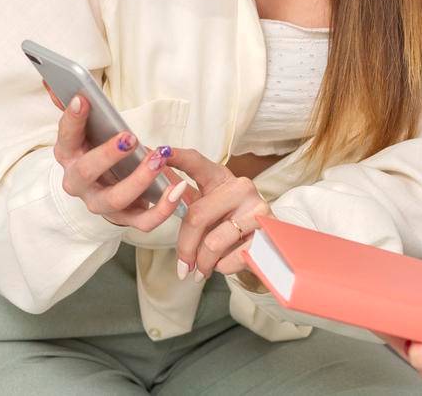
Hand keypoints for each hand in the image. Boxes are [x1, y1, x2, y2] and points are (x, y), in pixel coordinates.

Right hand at [51, 93, 191, 230]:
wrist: (101, 188)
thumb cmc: (95, 149)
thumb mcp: (83, 129)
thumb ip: (71, 106)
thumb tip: (50, 81)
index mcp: (67, 155)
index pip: (65, 137)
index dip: (72, 119)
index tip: (83, 99)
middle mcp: (79, 183)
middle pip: (86, 172)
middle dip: (107, 155)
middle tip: (129, 137)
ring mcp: (101, 204)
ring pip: (115, 199)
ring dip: (138, 180)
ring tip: (158, 158)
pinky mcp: (125, 219)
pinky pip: (143, 221)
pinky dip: (162, 208)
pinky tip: (177, 187)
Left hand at [163, 147, 269, 280]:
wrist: (269, 248)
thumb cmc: (228, 227)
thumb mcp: (208, 211)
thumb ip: (185, 202)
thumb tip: (152, 191)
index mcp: (220, 178)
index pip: (196, 162)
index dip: (178, 157)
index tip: (160, 152)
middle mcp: (240, 187)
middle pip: (196, 216)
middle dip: (185, 248)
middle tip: (182, 266)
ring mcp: (256, 208)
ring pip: (213, 243)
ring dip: (204, 263)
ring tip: (203, 269)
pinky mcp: (267, 232)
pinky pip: (232, 257)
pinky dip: (223, 267)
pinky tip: (226, 264)